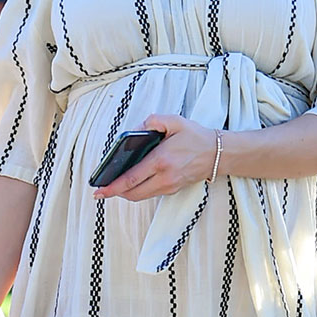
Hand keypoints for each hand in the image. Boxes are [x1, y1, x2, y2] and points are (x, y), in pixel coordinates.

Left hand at [93, 113, 219, 202]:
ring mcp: (169, 186)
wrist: (218, 153)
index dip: (112, 186)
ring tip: (114, 186)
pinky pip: (150, 193)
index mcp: (161, 160)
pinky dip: (138, 190)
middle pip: (133, 193)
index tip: (99, 190)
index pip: (131, 179)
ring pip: (141, 196)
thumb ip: (154, 121)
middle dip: (115, 193)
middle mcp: (164, 177)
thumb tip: (138, 127)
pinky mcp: (173, 189)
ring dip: (126, 192)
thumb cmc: (195, 137)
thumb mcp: (175, 121)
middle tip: (101, 190)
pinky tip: (132, 183)